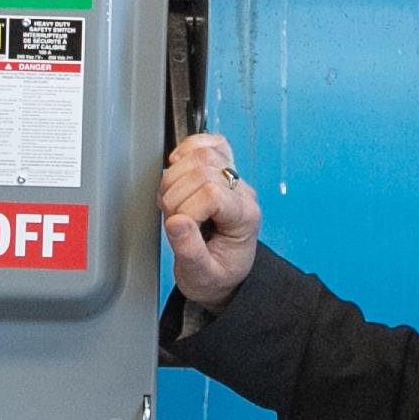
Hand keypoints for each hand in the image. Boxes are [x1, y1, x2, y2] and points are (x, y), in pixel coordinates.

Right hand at [158, 133, 261, 310]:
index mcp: (244, 218)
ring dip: (175, 177)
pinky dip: (187, 150)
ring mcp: (232, 178)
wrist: (225, 275)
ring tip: (175, 203)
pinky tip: (178, 171)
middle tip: (175, 219)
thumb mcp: (202, 276)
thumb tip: (177, 222)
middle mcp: (242, 192)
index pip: (212, 193)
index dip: (186, 208)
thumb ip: (190, 252)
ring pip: (202, 153)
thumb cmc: (216, 277)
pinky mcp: (220, 169)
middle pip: (203, 169)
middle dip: (176, 195)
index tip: (180, 228)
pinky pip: (209, 143)